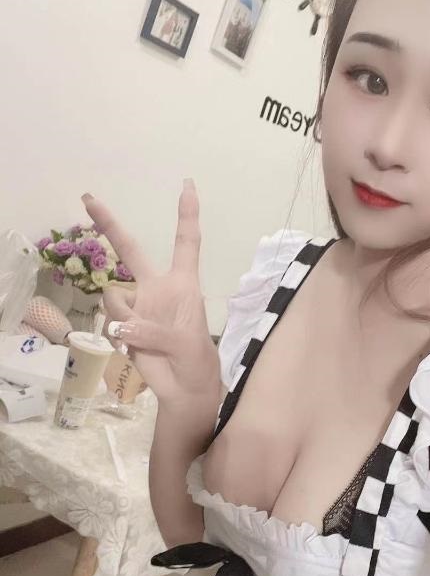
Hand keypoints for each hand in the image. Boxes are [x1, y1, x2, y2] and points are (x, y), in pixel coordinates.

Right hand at [81, 179, 219, 403]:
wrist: (183, 391)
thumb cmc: (196, 362)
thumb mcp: (185, 344)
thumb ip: (155, 331)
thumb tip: (123, 326)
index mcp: (183, 284)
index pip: (186, 242)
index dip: (187, 214)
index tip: (187, 185)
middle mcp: (157, 288)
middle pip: (131, 250)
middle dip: (109, 224)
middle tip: (88, 197)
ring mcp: (137, 306)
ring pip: (114, 297)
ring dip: (125, 318)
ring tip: (144, 341)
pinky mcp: (122, 326)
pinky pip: (110, 322)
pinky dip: (119, 337)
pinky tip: (134, 350)